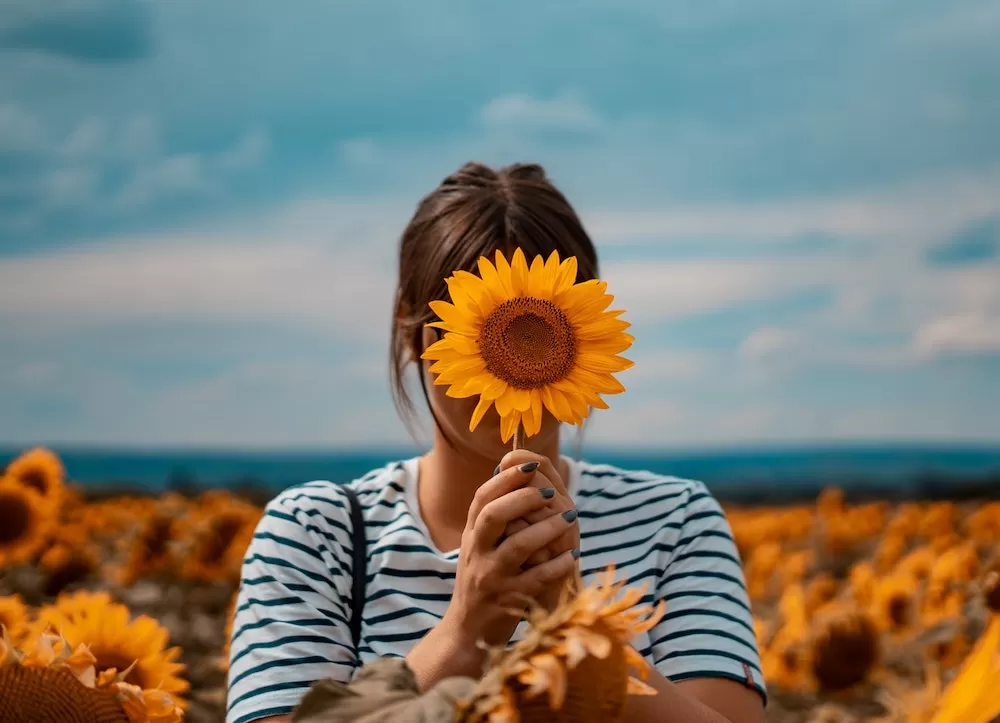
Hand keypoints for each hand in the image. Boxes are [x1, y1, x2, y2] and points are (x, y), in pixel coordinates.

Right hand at [442, 461, 580, 650]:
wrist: (468, 631)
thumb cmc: (483, 578)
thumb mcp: (480, 545)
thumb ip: (494, 513)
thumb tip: (513, 470)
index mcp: (472, 534)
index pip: (483, 497)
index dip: (505, 479)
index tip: (528, 464)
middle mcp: (476, 552)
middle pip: (492, 516)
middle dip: (522, 499)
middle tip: (551, 493)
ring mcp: (490, 578)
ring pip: (517, 547)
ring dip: (546, 530)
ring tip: (570, 519)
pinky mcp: (507, 602)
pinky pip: (535, 580)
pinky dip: (556, 566)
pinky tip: (572, 556)